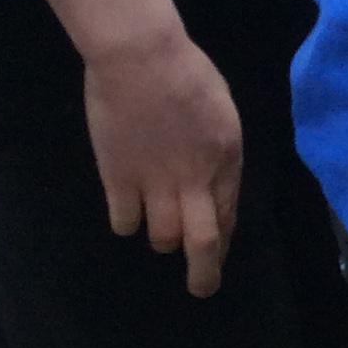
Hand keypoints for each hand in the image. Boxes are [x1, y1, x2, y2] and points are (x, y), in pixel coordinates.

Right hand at [83, 27, 242, 297]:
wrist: (141, 57)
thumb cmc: (187, 73)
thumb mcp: (222, 112)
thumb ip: (220, 151)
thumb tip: (212, 183)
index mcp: (226, 159)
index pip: (229, 213)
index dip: (225, 237)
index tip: (219, 251)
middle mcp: (195, 179)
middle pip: (203, 241)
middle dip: (204, 272)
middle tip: (202, 289)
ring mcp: (155, 181)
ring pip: (162, 236)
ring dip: (162, 240)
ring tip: (159, 233)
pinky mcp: (118, 177)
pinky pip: (123, 220)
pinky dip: (126, 223)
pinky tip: (127, 215)